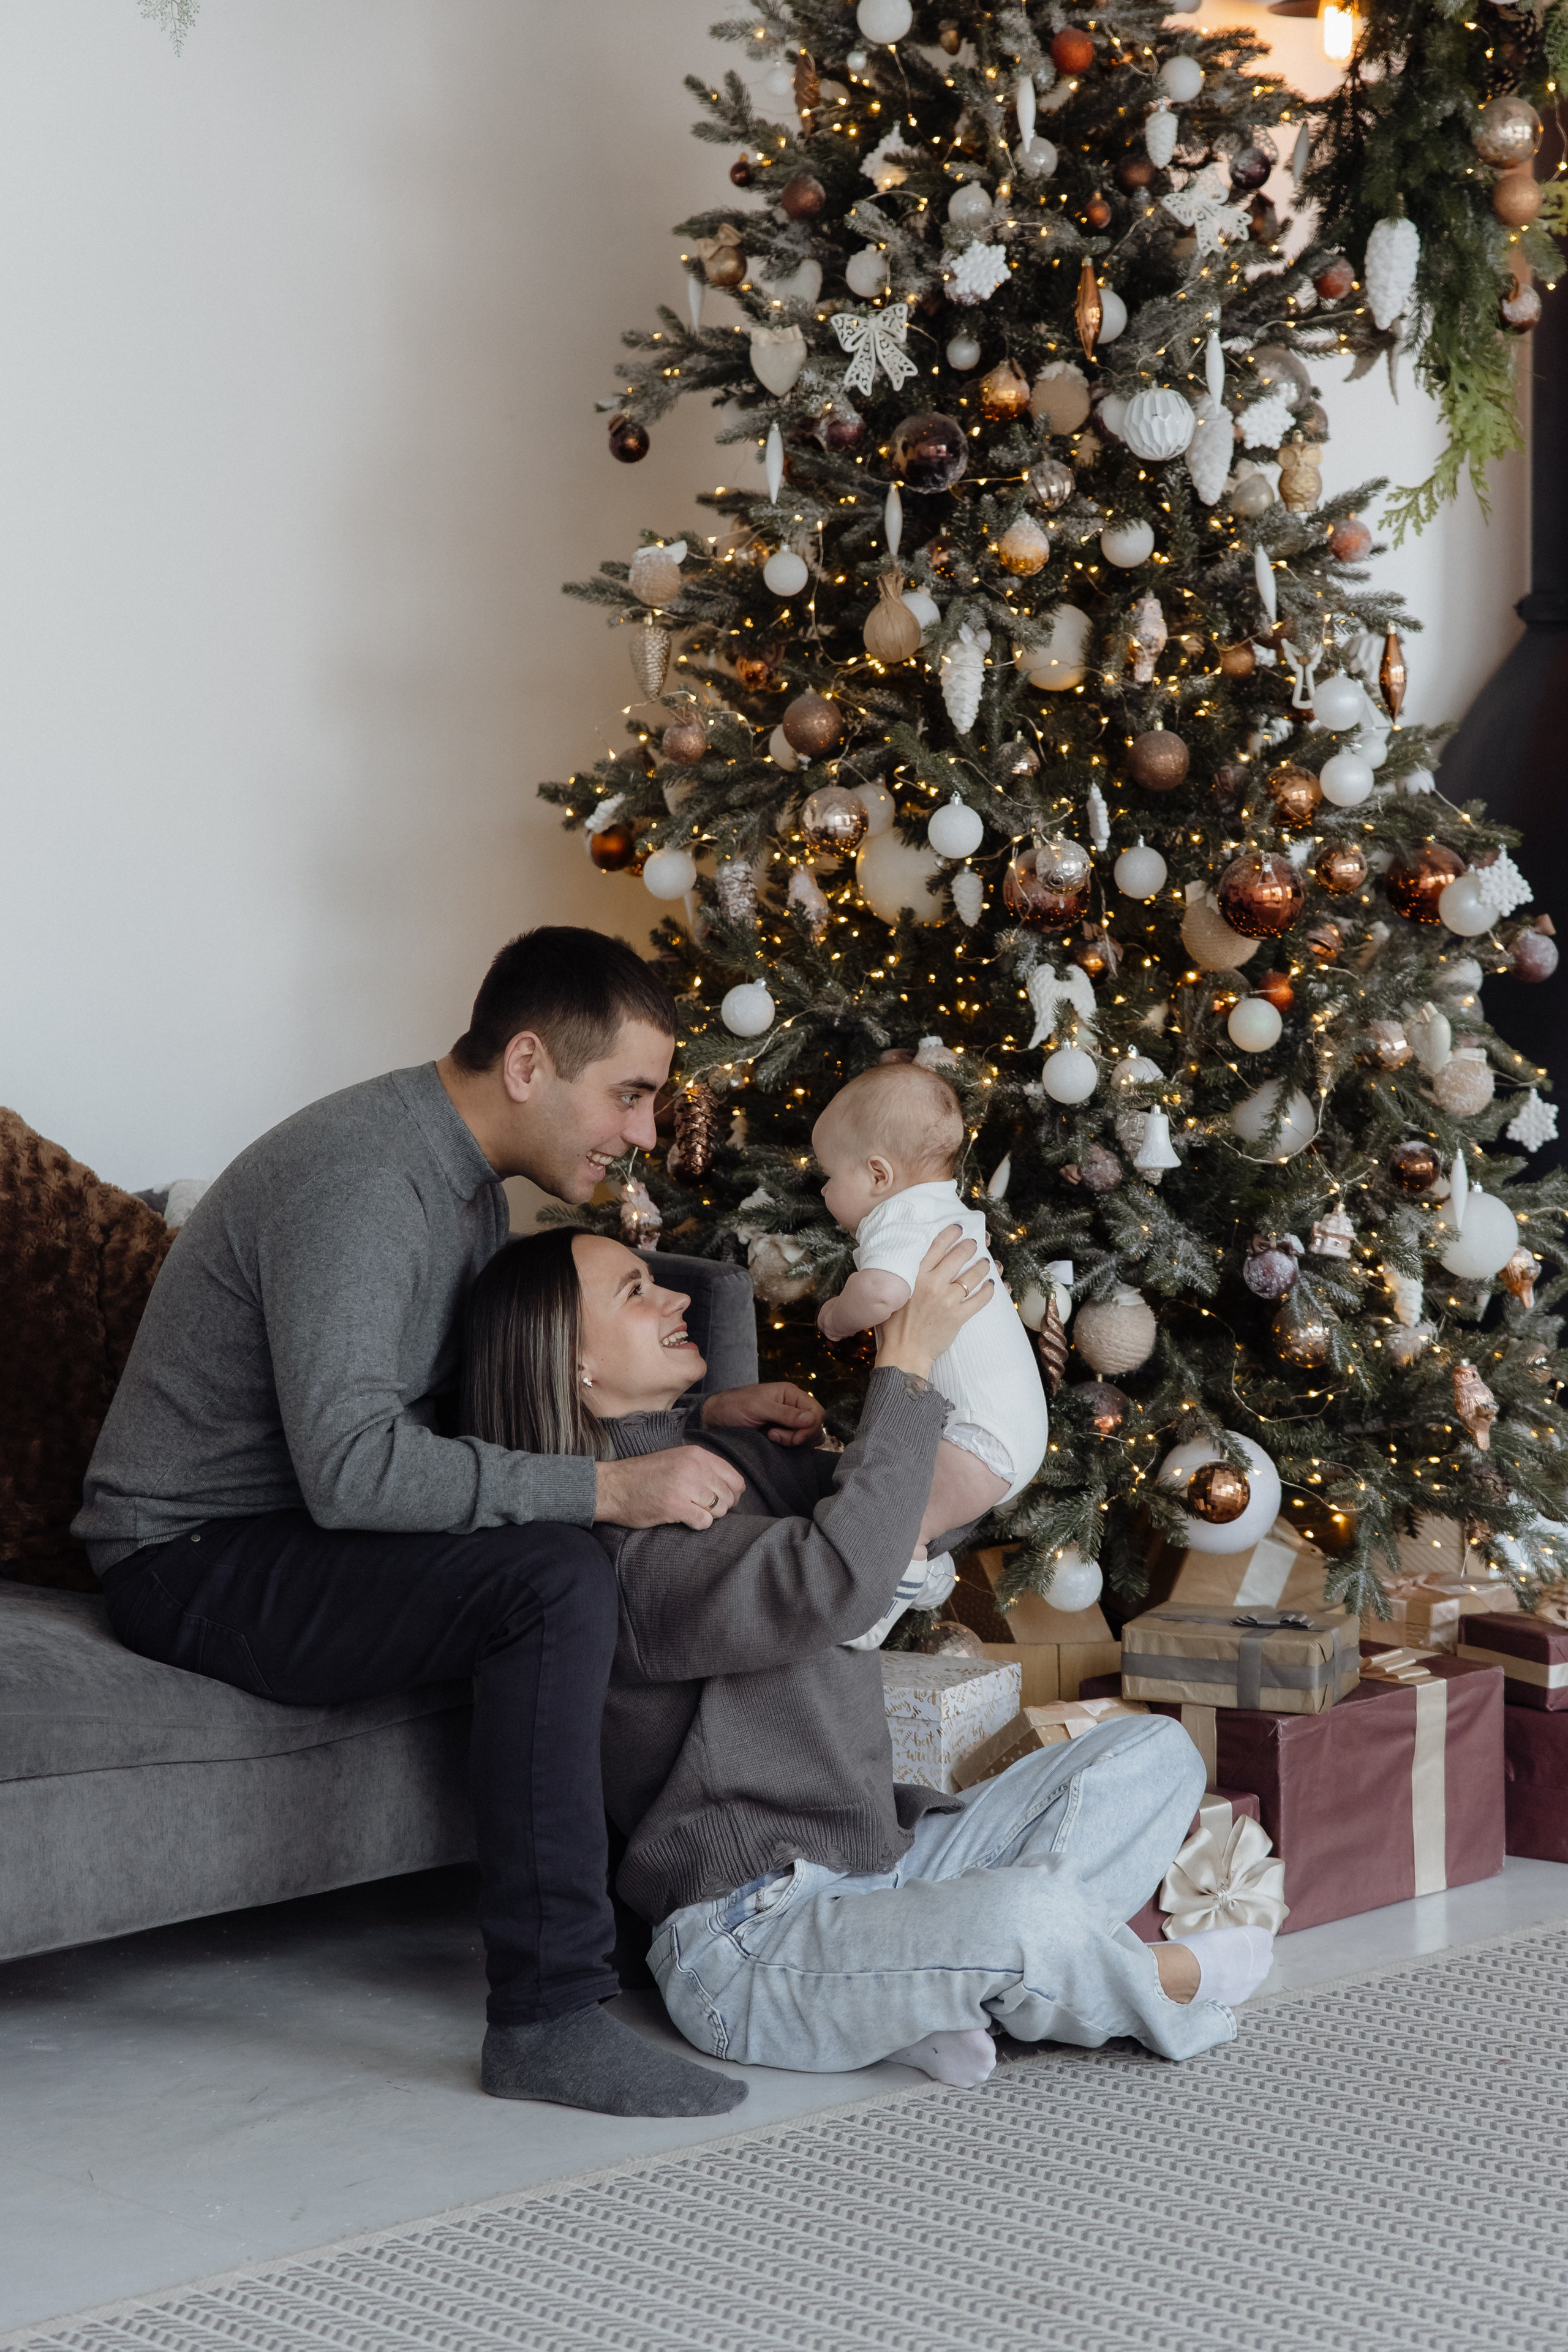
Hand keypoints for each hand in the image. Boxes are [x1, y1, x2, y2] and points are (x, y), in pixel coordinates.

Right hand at [592, 1445, 746, 1530]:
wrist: (612, 1486)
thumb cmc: (644, 1476)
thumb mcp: (677, 1460)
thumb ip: (703, 1468)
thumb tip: (732, 1489)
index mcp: (697, 1454)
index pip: (735, 1478)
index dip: (731, 1493)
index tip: (719, 1499)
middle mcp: (694, 1467)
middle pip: (729, 1496)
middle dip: (720, 1507)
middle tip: (701, 1508)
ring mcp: (685, 1486)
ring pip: (720, 1510)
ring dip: (709, 1515)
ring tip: (690, 1511)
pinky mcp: (675, 1506)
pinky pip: (704, 1522)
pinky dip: (697, 1524)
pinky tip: (684, 1519)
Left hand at [702, 1381, 825, 1446]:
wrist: (714, 1418)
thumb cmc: (733, 1406)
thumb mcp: (759, 1407)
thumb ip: (785, 1414)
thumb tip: (812, 1419)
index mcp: (790, 1394)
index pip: (817, 1411)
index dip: (810, 1427)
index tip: (793, 1437)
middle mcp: (792, 1406)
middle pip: (815, 1425)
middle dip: (800, 1435)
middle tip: (775, 1436)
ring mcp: (788, 1421)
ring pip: (808, 1436)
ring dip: (794, 1441)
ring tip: (772, 1438)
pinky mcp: (782, 1434)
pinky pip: (797, 1443)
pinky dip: (790, 1445)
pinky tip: (773, 1442)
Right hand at [875, 1225, 992, 1380]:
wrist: (903, 1353)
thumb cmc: (892, 1326)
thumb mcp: (891, 1295)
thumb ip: (899, 1276)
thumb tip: (902, 1260)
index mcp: (914, 1276)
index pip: (935, 1246)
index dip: (949, 1234)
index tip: (957, 1229)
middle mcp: (932, 1285)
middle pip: (958, 1257)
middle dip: (969, 1246)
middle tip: (974, 1244)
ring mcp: (947, 1301)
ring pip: (972, 1276)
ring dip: (982, 1266)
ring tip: (986, 1263)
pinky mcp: (958, 1317)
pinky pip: (980, 1300)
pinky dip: (989, 1291)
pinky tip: (992, 1286)